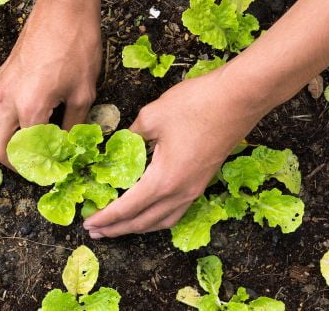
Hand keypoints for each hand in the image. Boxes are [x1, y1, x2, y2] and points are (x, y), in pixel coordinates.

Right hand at [0, 0, 101, 165]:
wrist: (63, 11)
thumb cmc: (77, 48)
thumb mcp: (84, 93)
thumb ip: (74, 125)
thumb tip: (70, 145)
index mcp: (30, 109)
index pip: (26, 152)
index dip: (38, 168)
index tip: (50, 172)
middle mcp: (7, 101)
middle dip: (10, 163)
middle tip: (29, 165)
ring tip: (10, 145)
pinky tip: (2, 115)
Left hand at [83, 66, 266, 237]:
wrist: (240, 98)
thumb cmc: (196, 104)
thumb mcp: (152, 116)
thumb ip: (130, 136)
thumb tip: (118, 144)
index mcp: (164, 180)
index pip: (127, 208)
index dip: (105, 218)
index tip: (88, 223)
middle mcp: (180, 192)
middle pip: (143, 222)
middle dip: (117, 229)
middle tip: (95, 231)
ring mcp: (195, 189)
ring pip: (162, 221)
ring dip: (138, 227)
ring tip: (119, 228)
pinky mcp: (203, 181)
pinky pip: (176, 211)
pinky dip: (157, 218)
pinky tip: (150, 213)